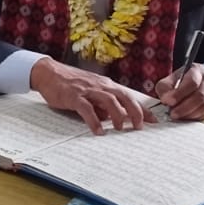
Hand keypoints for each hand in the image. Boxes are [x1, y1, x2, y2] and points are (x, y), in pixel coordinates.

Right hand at [30, 57, 148, 133]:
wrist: (48, 73)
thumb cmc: (70, 84)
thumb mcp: (91, 94)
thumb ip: (102, 105)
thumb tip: (112, 118)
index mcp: (106, 85)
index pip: (129, 97)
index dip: (143, 109)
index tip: (154, 120)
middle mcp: (101, 86)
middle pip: (124, 97)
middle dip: (135, 112)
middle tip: (140, 127)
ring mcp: (88, 90)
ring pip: (109, 101)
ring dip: (117, 115)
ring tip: (120, 129)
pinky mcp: (74, 96)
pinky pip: (87, 109)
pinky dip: (94, 120)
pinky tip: (98, 131)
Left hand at [155, 63, 203, 121]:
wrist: (191, 84)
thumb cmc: (179, 82)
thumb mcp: (169, 80)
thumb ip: (165, 88)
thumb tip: (166, 99)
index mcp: (197, 70)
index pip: (192, 81)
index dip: (179, 93)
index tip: (168, 101)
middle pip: (200, 95)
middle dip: (184, 107)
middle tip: (172, 113)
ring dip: (190, 113)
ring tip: (177, 116)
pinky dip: (195, 117)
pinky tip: (186, 117)